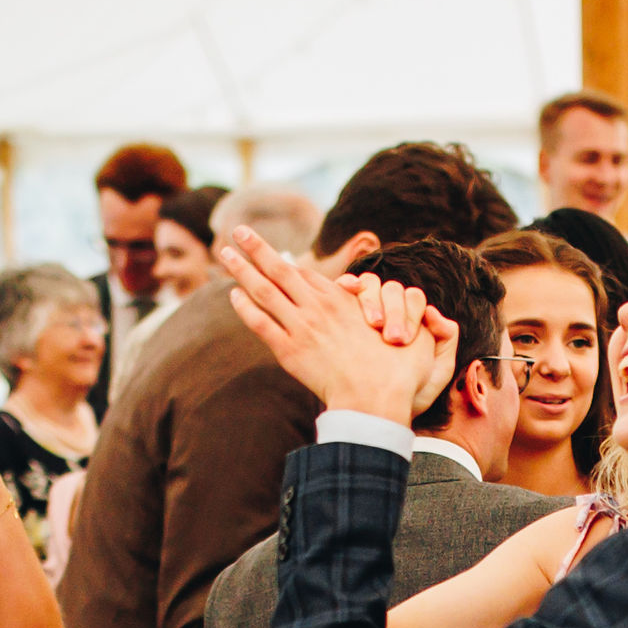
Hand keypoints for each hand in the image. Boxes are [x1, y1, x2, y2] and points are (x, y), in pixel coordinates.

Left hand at [217, 228, 454, 427]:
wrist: (378, 398)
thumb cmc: (396, 370)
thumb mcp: (403, 331)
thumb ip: (394, 313)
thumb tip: (402, 309)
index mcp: (341, 300)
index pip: (305, 273)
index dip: (285, 259)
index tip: (270, 249)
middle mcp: (318, 307)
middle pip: (279, 269)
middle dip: (256, 248)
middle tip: (237, 230)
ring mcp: (301, 327)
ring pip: (264, 290)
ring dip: (242, 269)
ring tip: (225, 252)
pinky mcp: (289, 351)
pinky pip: (260, 323)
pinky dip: (245, 308)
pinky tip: (233, 295)